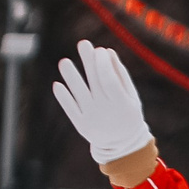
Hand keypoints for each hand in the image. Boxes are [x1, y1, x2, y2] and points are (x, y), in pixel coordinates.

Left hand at [51, 40, 152, 164]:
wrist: (121, 145)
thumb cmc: (127, 113)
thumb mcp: (131, 96)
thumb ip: (120, 74)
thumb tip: (107, 51)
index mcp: (122, 103)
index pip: (110, 79)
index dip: (103, 63)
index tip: (99, 50)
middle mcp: (106, 110)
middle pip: (95, 82)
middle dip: (89, 62)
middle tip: (83, 43)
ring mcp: (92, 118)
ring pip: (79, 94)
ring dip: (71, 77)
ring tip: (64, 62)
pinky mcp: (81, 125)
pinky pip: (70, 109)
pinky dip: (64, 98)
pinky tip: (57, 84)